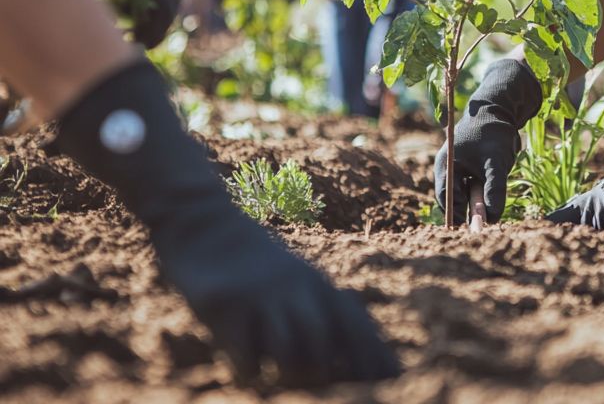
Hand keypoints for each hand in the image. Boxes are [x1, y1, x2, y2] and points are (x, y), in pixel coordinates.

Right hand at [54, 61, 399, 384]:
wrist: (203, 224)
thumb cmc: (256, 268)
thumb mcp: (297, 282)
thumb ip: (327, 314)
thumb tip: (370, 356)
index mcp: (319, 285)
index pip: (356, 326)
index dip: (373, 359)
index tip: (392, 382)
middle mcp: (296, 288)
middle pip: (325, 343)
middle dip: (325, 377)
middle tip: (317, 393)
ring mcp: (260, 295)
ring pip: (287, 353)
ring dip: (285, 378)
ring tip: (277, 380)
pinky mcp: (224, 303)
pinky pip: (244, 357)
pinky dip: (249, 373)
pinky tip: (246, 369)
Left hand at [90, 0, 180, 46]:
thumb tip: (99, 11)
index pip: (163, 7)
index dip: (153, 29)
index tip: (137, 44)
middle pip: (168, 12)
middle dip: (153, 32)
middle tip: (132, 48)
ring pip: (170, 9)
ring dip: (155, 25)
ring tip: (133, 38)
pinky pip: (167, 3)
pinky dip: (155, 16)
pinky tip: (137, 23)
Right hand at [435, 59, 542, 224]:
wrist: (498, 109)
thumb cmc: (494, 133)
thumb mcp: (496, 162)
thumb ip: (494, 189)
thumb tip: (492, 217)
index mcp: (446, 165)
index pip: (447, 199)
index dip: (459, 215)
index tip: (476, 227)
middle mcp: (447, 168)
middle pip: (455, 200)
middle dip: (469, 210)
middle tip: (484, 225)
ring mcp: (456, 168)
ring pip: (466, 195)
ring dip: (477, 200)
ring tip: (490, 203)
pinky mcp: (466, 168)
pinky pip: (472, 187)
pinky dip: (481, 192)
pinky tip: (492, 190)